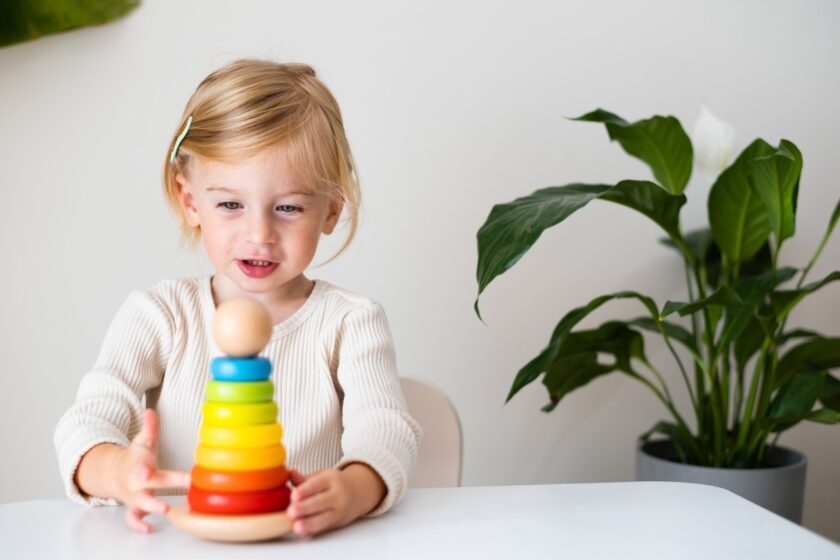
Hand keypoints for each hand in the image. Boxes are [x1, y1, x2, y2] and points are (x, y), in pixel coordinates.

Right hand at [114, 409, 190, 532]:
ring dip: (150, 509)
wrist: (116, 473)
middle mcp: (136, 483)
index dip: (144, 469)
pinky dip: (137, 525)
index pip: (143, 467)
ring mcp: (134, 496)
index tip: (148, 470)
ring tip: (164, 511)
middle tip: (168, 498)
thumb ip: (149, 428)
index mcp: (139, 466)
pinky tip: (148, 529)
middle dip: (156, 491)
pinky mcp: (134, 507)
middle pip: (147, 487)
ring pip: (140, 505)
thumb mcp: (142, 441)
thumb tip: (150, 411)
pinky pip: (133, 518)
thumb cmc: (137, 457)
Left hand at [286, 464, 385, 536]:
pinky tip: (303, 533)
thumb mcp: (322, 476)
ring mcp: (339, 510)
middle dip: (305, 508)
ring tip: (296, 527)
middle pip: (321, 501)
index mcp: (331, 479)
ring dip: (310, 523)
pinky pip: (324, 527)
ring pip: (324, 518)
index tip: (293, 495)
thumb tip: (290, 474)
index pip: (317, 484)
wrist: (359, 492)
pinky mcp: (337, 522)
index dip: (305, 490)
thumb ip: (305, 479)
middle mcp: (337, 494)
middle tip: (291, 512)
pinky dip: (313, 530)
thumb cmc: (334, 484)